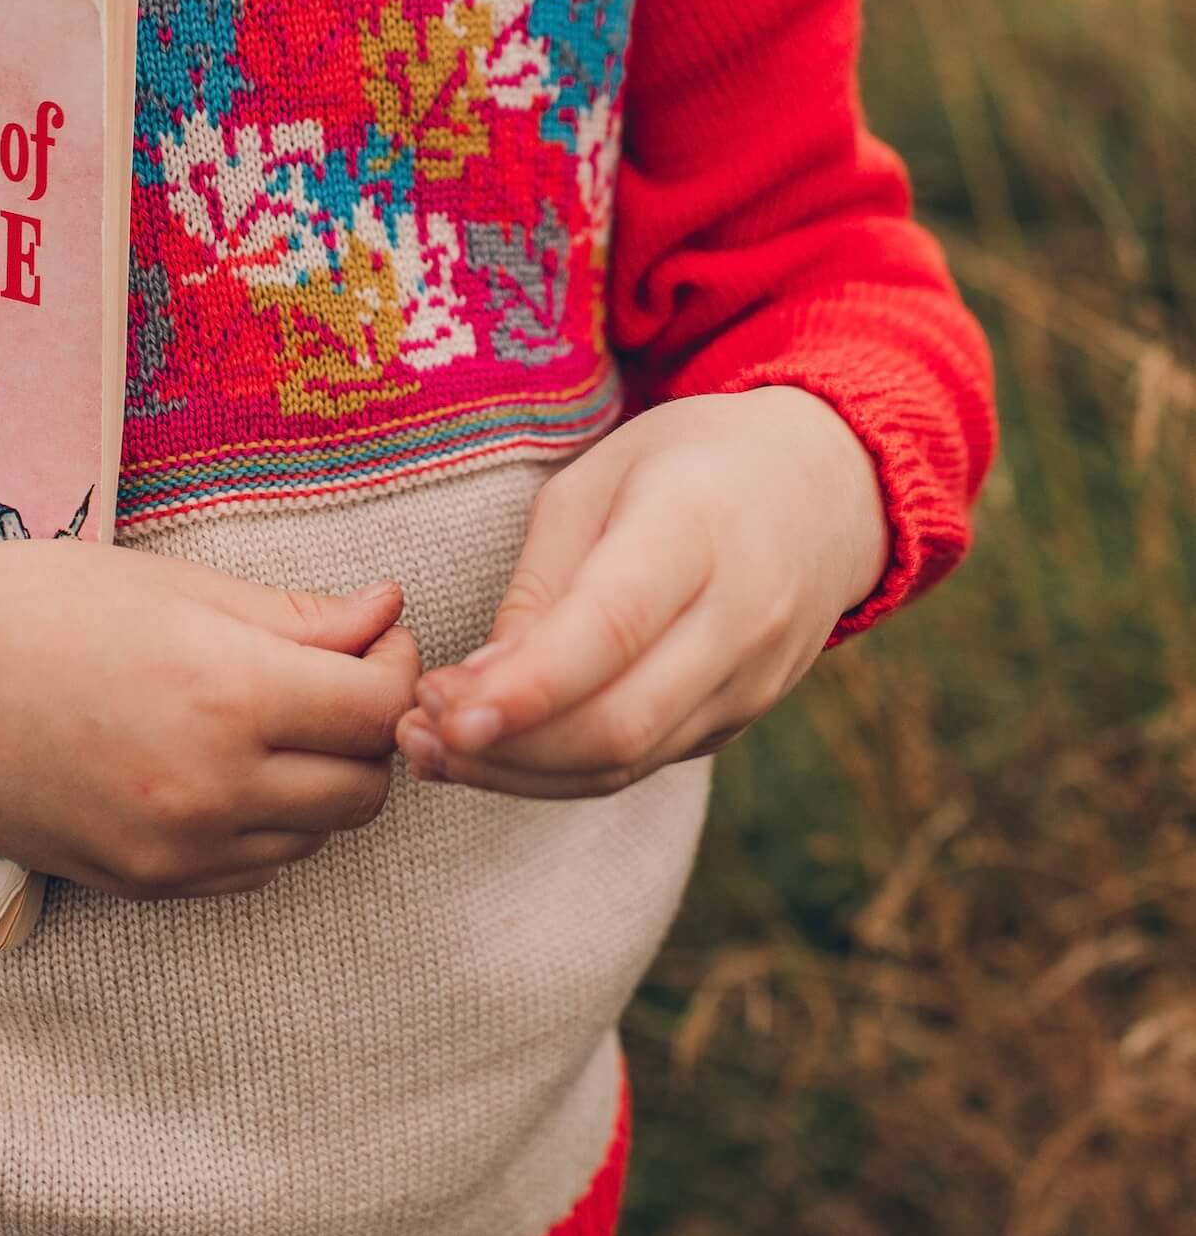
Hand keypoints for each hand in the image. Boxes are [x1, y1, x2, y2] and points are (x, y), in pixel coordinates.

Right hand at [0, 541, 416, 897]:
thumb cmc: (36, 605)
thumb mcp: (173, 585)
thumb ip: (293, 615)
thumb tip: (387, 613)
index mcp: (227, 694)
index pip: (377, 710)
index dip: (395, 667)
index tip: (374, 636)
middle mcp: (210, 788)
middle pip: (363, 788)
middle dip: (368, 730)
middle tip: (335, 677)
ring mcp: (173, 851)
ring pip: (313, 838)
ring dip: (319, 781)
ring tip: (273, 718)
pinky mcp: (138, 884)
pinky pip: (249, 872)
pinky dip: (263, 825)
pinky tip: (224, 767)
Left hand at [395, 387, 888, 797]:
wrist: (823, 487)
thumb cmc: (692, 463)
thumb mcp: (601, 478)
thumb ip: (543, 581)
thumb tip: (478, 684)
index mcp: (698, 528)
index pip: (611, 628)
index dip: (527, 687)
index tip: (443, 713)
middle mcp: (739, 617)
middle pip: (619, 720)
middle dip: (505, 745)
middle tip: (412, 731)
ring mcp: (751, 682)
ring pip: (628, 760)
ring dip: (520, 772)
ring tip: (431, 751)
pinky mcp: (740, 720)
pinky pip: (644, 762)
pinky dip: (561, 770)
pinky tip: (496, 752)